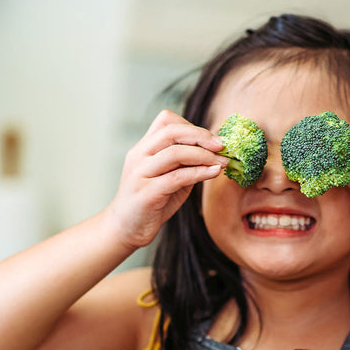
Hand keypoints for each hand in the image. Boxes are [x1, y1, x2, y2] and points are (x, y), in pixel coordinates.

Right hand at [108, 110, 226, 249]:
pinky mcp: (146, 193)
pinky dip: (199, 172)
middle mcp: (139, 156)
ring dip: (204, 156)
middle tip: (222, 146)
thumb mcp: (169, 177)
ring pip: (175, 153)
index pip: (166, 121)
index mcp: (143, 148)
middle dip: (201, 136)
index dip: (192, 126)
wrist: (126, 229)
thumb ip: (186, 163)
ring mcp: (140, 173)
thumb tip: (216, 152)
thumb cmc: (151, 202)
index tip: (212, 139)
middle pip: (171, 131)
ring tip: (222, 162)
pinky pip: (177, 177)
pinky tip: (213, 173)